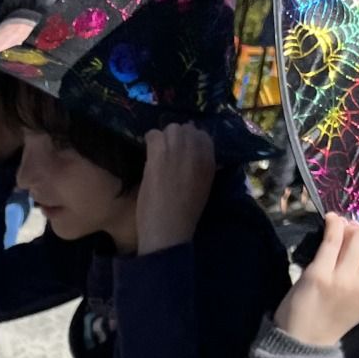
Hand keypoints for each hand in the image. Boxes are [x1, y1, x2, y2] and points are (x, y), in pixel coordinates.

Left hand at [134, 123, 215, 254]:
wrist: (169, 229)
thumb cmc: (184, 215)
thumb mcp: (202, 187)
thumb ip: (200, 168)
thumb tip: (192, 156)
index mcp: (210, 160)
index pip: (203, 135)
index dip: (190, 141)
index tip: (181, 151)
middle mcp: (197, 149)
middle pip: (186, 129)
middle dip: (176, 138)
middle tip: (167, 152)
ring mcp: (178, 149)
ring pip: (170, 129)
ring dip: (163, 139)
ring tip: (157, 154)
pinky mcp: (159, 154)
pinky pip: (153, 135)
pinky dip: (149, 141)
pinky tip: (147, 155)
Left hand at [275, 212, 358, 347]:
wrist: (305, 340)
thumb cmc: (335, 316)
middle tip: (355, 236)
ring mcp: (342, 278)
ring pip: (357, 235)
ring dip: (349, 228)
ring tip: (341, 233)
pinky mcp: (319, 274)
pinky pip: (332, 238)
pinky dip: (332, 223)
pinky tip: (330, 220)